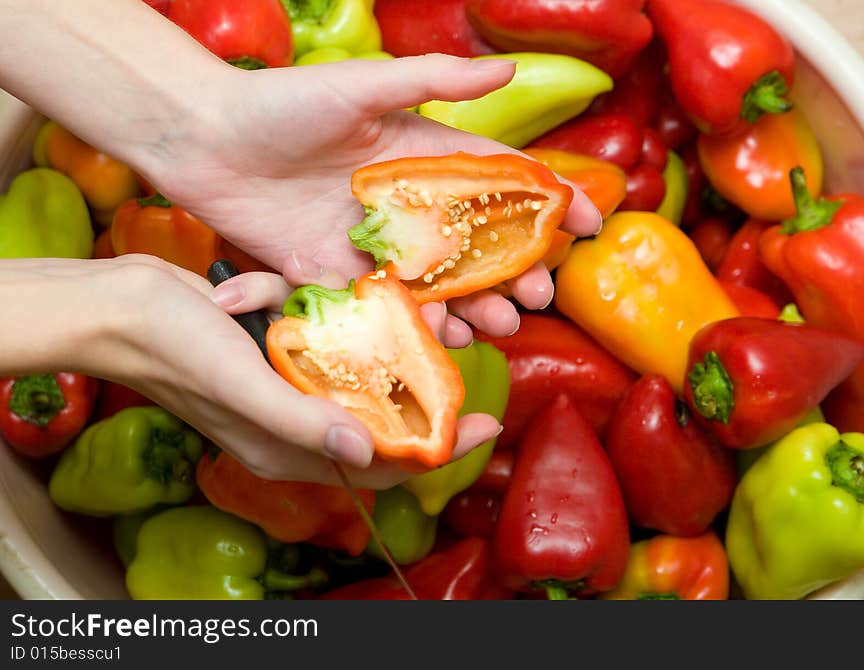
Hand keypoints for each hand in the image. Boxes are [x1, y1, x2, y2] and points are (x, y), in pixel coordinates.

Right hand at [0, 256, 498, 486]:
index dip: (435, 451)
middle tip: (465, 363)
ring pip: (355, 380)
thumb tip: (366, 453)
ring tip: (412, 316)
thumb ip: (302, 422)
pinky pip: (320, 342)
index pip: (378, 465)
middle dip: (421, 399)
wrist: (119, 306)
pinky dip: (320, 315)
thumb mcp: (241, 384)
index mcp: (287, 448)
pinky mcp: (276, 352)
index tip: (485, 424)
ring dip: (375, 349)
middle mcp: (292, 424)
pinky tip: (295, 290)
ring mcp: (285, 388)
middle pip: (377, 425)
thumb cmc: (173, 347)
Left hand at [143, 55, 602, 336]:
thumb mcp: (363, 85)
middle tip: (541, 296)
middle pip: (478, 245)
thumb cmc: (282, 103)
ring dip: (476, 307)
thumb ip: (433, 81)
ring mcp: (375, 246)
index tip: (588, 224)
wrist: (205, 141)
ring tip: (500, 326)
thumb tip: (510, 69)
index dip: (545, 202)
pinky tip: (448, 340)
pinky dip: (421, 326)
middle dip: (516, 270)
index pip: (499, 181)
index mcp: (422, 157)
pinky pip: (390, 307)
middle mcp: (407, 206)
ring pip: (441, 285)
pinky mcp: (339, 276)